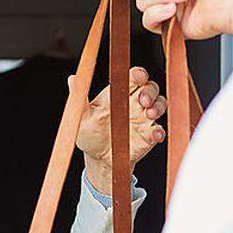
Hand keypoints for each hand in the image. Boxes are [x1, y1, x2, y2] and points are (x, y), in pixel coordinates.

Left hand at [74, 66, 166, 194]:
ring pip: (160, 104)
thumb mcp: (81, 117)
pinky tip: (156, 134)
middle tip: (143, 101)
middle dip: (150, 91)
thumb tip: (72, 78)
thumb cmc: (90, 134)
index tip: (138, 78)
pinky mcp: (149, 135)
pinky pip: (159, 129)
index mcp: (118, 94)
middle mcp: (134, 103)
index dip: (138, 74)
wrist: (98, 159)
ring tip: (150, 114)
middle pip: (150, 88)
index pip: (133, 77)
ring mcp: (144, 118)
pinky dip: (160, 131)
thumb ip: (80, 99)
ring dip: (158, 106)